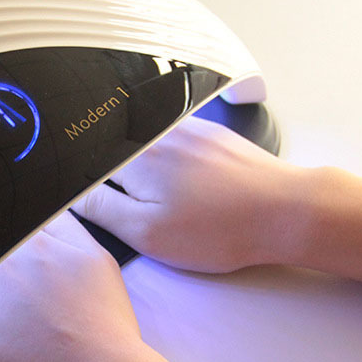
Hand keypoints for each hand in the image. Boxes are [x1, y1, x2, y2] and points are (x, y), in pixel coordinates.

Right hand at [73, 116, 301, 272]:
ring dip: (139, 169)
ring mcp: (184, 128)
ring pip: (141, 144)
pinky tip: (183, 185)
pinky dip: (166, 159)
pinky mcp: (207, 132)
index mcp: (134, 158)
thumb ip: (102, 211)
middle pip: (113, 150)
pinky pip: (170, 139)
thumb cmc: (222, 229)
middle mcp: (156, 134)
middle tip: (128, 206)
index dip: (83, 187)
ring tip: (162, 199)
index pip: (87, 165)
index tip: (91, 204)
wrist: (287, 210)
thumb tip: (74, 197)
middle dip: (110, 176)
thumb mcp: (148, 233)